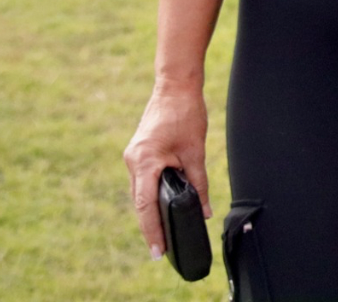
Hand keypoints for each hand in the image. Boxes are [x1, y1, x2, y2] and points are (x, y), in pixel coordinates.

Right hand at [123, 83, 210, 256]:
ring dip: (148, 211)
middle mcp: (133, 161)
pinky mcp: (137, 151)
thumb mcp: (196, 152)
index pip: (146, 206)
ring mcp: (132, 155)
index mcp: (145, 162)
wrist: (175, 86)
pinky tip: (158, 206)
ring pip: (139, 192)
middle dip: (150, 226)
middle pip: (139, 203)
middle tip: (161, 250)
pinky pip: (140, 180)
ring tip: (161, 234)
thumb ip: (199, 184)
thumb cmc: (186, 115)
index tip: (158, 251)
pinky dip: (148, 195)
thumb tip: (205, 211)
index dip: (152, 231)